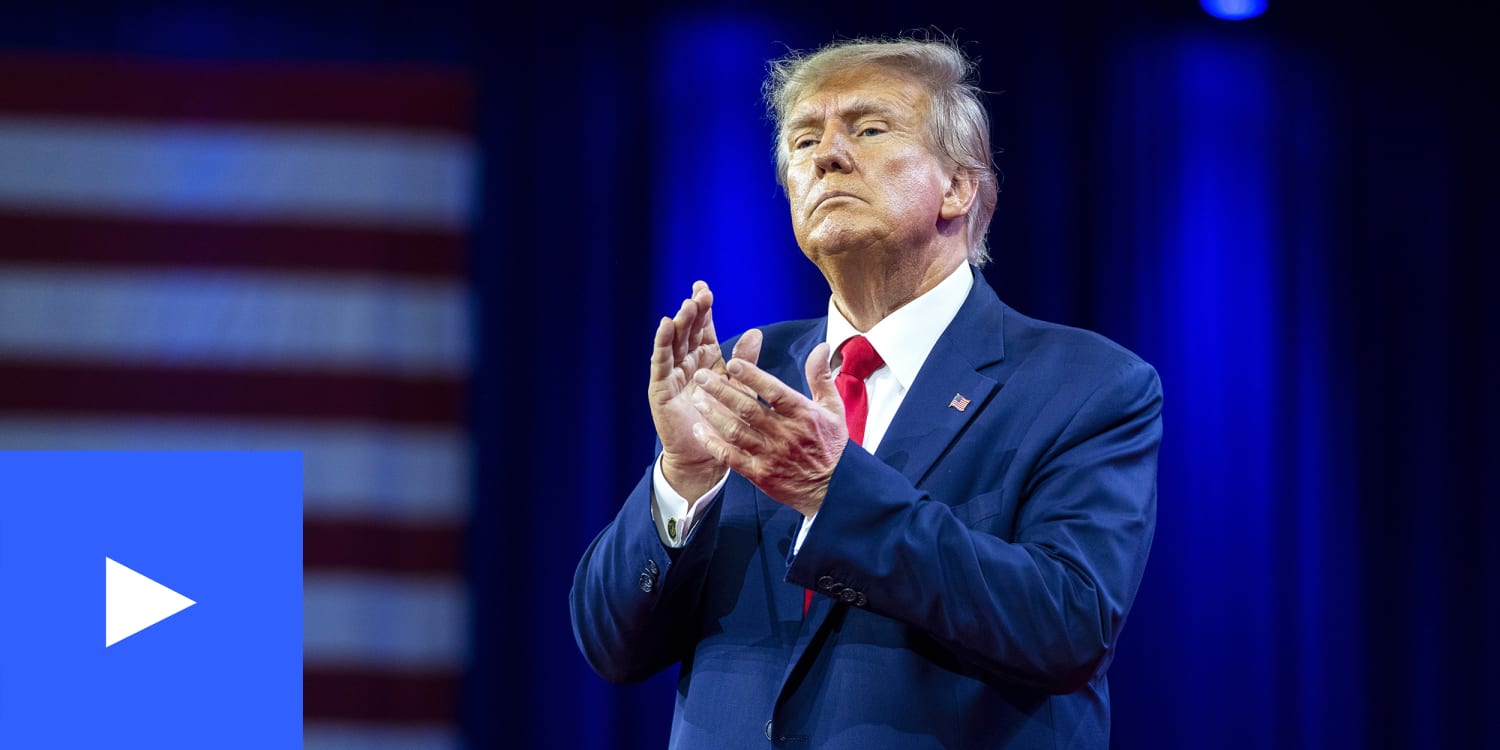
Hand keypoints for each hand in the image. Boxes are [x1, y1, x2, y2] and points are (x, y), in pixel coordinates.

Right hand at [648, 282, 761, 499]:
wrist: (708, 457)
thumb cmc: (726, 424)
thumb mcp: (741, 389)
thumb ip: (745, 362)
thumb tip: (755, 332)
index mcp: (707, 360)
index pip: (704, 329)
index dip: (704, 310)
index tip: (706, 289)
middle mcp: (688, 364)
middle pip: (689, 331)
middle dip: (693, 311)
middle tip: (700, 292)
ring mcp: (673, 375)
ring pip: (675, 343)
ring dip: (680, 323)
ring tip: (687, 306)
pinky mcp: (661, 389)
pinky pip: (661, 363)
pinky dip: (662, 343)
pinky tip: (666, 326)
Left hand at [689, 340, 846, 516]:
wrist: (833, 489)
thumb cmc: (831, 445)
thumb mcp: (834, 408)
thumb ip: (821, 376)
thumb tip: (821, 347)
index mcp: (802, 414)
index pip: (774, 391)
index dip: (751, 376)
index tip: (731, 363)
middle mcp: (785, 434)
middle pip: (748, 409)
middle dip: (722, 390)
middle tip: (702, 376)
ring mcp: (770, 455)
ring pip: (735, 431)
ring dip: (713, 414)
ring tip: (697, 398)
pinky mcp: (760, 474)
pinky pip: (731, 458)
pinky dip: (713, 444)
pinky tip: (699, 430)